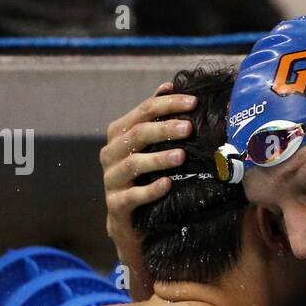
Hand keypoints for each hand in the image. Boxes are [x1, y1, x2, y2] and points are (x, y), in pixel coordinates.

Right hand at [100, 83, 196, 243]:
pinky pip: (133, 196)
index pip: (144, 110)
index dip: (168, 104)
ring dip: (159, 159)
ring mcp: (112, 179)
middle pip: (138, 134)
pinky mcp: (116, 204)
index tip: (194, 102)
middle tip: (189, 128)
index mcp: (120, 133)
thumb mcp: (148, 146)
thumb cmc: (144, 176)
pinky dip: (151, 190)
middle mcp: (111, 153)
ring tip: (182, 156)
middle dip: (165, 129)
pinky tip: (168, 185)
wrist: (130, 220)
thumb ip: (155, 118)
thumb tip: (169, 85)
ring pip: (134, 164)